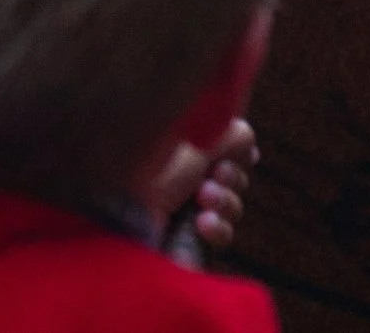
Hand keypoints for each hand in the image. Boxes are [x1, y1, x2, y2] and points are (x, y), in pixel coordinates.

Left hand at [147, 117, 258, 256]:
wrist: (124, 217)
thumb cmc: (153, 172)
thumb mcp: (194, 145)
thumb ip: (227, 134)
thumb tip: (245, 131)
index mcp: (183, 146)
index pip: (226, 146)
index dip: (239, 152)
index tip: (239, 152)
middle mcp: (185, 175)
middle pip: (236, 176)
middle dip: (231, 176)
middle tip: (216, 174)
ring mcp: (186, 208)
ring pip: (233, 206)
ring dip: (225, 202)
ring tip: (202, 199)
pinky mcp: (188, 238)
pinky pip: (223, 233)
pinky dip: (218, 228)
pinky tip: (202, 224)